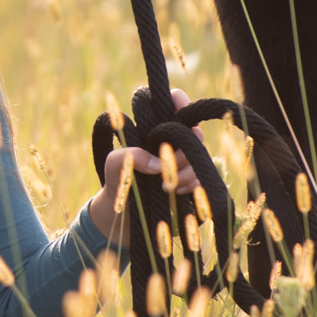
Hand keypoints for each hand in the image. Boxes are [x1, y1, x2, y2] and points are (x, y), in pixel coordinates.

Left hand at [89, 88, 201, 248]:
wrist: (125, 215)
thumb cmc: (118, 182)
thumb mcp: (113, 165)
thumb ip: (127, 156)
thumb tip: (156, 163)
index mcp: (154, 126)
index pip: (174, 100)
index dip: (180, 102)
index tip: (179, 117)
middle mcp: (173, 139)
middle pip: (194, 132)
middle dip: (183, 151)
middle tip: (165, 167)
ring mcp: (186, 159)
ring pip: (199, 156)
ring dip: (185, 172)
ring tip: (166, 185)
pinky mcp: (195, 179)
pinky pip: (203, 176)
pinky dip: (191, 184)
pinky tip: (176, 192)